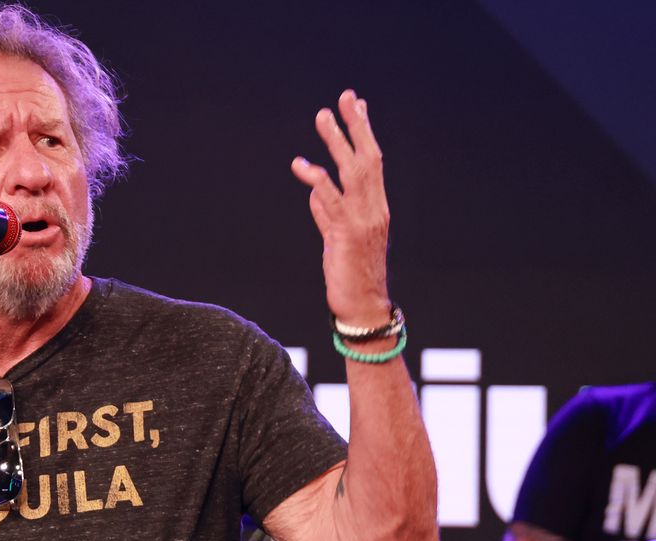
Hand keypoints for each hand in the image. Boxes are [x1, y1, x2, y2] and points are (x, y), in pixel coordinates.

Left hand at [290, 89, 391, 326]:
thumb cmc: (350, 276)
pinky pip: (333, 201)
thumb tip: (314, 192)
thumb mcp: (337, 240)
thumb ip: (327, 215)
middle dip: (356, 126)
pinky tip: (301, 165)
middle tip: (345, 96)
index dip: (364, 132)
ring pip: (353, 172)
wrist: (362, 308)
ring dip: (337, 142)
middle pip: (368, 158)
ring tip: (322, 116)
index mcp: (375, 208)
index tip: (357, 104)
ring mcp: (364, 220)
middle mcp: (375, 208)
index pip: (372, 162)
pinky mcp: (347, 235)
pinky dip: (317, 180)